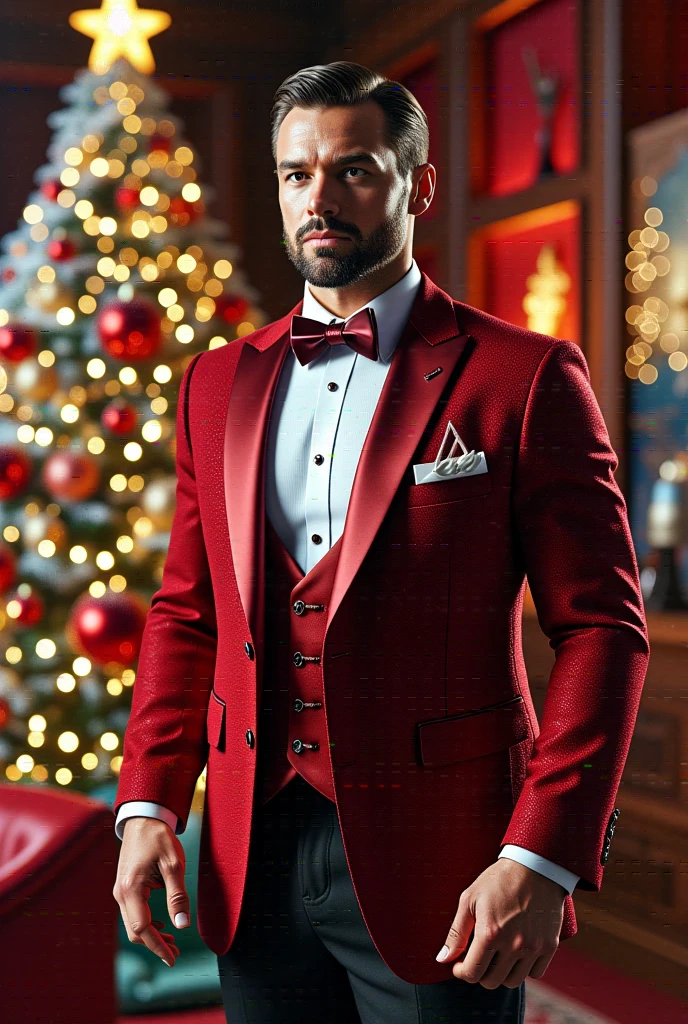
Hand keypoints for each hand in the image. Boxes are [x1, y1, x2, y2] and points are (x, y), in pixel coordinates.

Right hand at [113, 816, 190, 967]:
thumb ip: (177, 896)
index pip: (142, 928)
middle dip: (155, 945)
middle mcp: (121, 893)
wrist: (143, 819)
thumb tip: (182, 925)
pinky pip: (132, 913)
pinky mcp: (124, 887)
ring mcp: (120, 891)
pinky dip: (146, 924)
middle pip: (135, 931)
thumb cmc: (159, 838)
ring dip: (151, 936)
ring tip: (172, 942)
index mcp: (131, 888)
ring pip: (133, 923)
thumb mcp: (174, 865)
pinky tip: (162, 925)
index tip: (172, 958)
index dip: (157, 946)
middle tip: (176, 954)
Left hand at [436, 858, 565, 988]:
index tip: (460, 964)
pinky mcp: (549, 946)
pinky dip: (524, 969)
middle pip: (491, 981)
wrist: (535, 865)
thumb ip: (456, 932)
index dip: (461, 972)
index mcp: (490, 933)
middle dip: (479, 972)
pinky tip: (516, 953)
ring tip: (496, 956)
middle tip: (478, 957)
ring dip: (501, 973)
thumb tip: (443, 959)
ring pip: (513, 981)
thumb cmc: (498, 879)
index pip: (472, 973)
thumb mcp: (470, 899)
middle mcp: (513, 945)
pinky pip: (535, 973)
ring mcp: (533, 947)